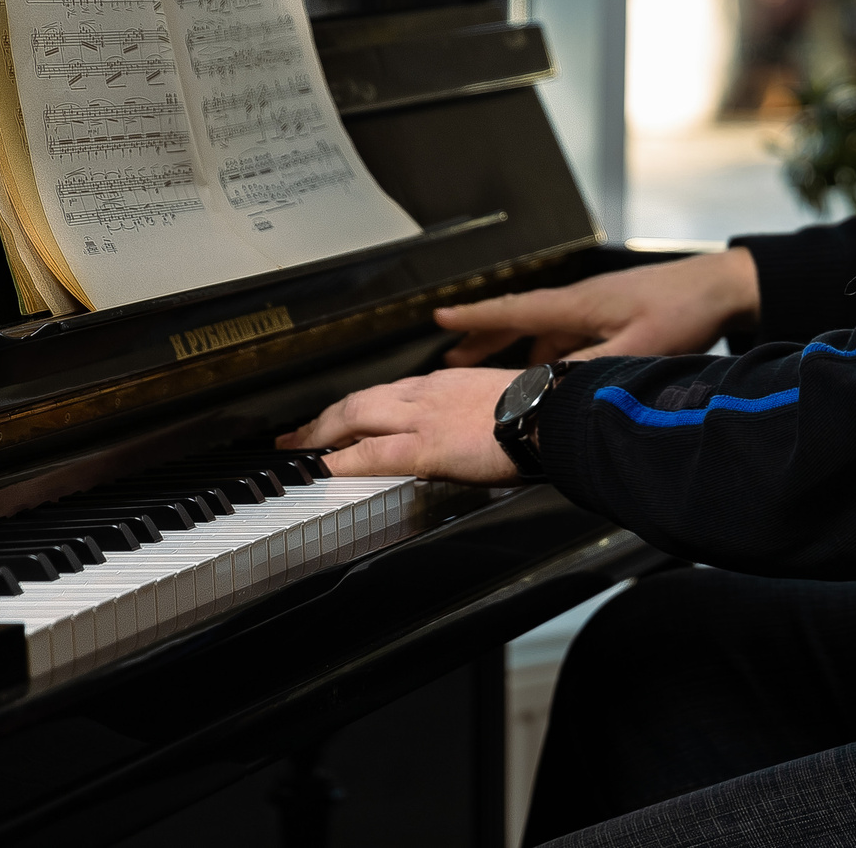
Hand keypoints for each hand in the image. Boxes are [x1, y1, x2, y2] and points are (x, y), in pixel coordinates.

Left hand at [276, 366, 519, 481]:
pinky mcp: (424, 446)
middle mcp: (427, 393)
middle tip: (300, 435)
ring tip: (299, 452)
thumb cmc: (543, 410)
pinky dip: (339, 462)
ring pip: (354, 417)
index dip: (361, 407)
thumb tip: (478, 434)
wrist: (555, 413)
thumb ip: (478, 414)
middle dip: (325, 418)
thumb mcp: (503, 400)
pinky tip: (320, 472)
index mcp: (448, 384)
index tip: (346, 419)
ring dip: (320, 435)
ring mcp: (422, 417)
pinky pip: (368, 453)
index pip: (391, 393)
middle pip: (361, 400)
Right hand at [435, 247, 758, 365]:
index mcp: (579, 304)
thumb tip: (554, 391)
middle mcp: (582, 302)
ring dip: (517, 348)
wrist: (722, 287)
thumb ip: (593, 371)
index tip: (440, 319)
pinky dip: (549, 352)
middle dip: (484, 337)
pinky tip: (550, 371)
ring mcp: (598, 308)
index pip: (514, 310)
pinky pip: (568, 335)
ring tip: (492, 371)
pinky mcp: (615, 316)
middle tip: (451, 353)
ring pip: (545, 330)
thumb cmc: (685, 309)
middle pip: (521, 320)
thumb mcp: (636, 347)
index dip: (475, 318)